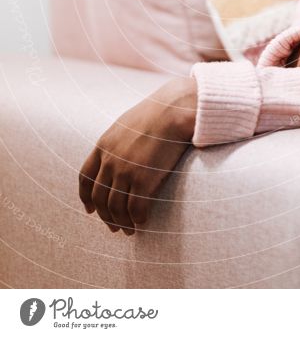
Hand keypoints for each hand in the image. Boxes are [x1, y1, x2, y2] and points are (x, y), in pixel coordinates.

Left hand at [79, 75, 196, 234]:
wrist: (173, 110)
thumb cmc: (157, 113)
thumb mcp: (127, 123)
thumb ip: (119, 141)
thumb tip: (122, 152)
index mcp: (103, 145)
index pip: (85, 177)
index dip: (86, 197)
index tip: (90, 210)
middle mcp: (110, 160)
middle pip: (99, 197)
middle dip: (104, 216)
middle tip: (113, 227)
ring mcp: (124, 170)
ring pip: (115, 207)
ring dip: (121, 223)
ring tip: (129, 230)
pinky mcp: (142, 179)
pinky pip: (135, 209)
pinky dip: (137, 219)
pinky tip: (143, 223)